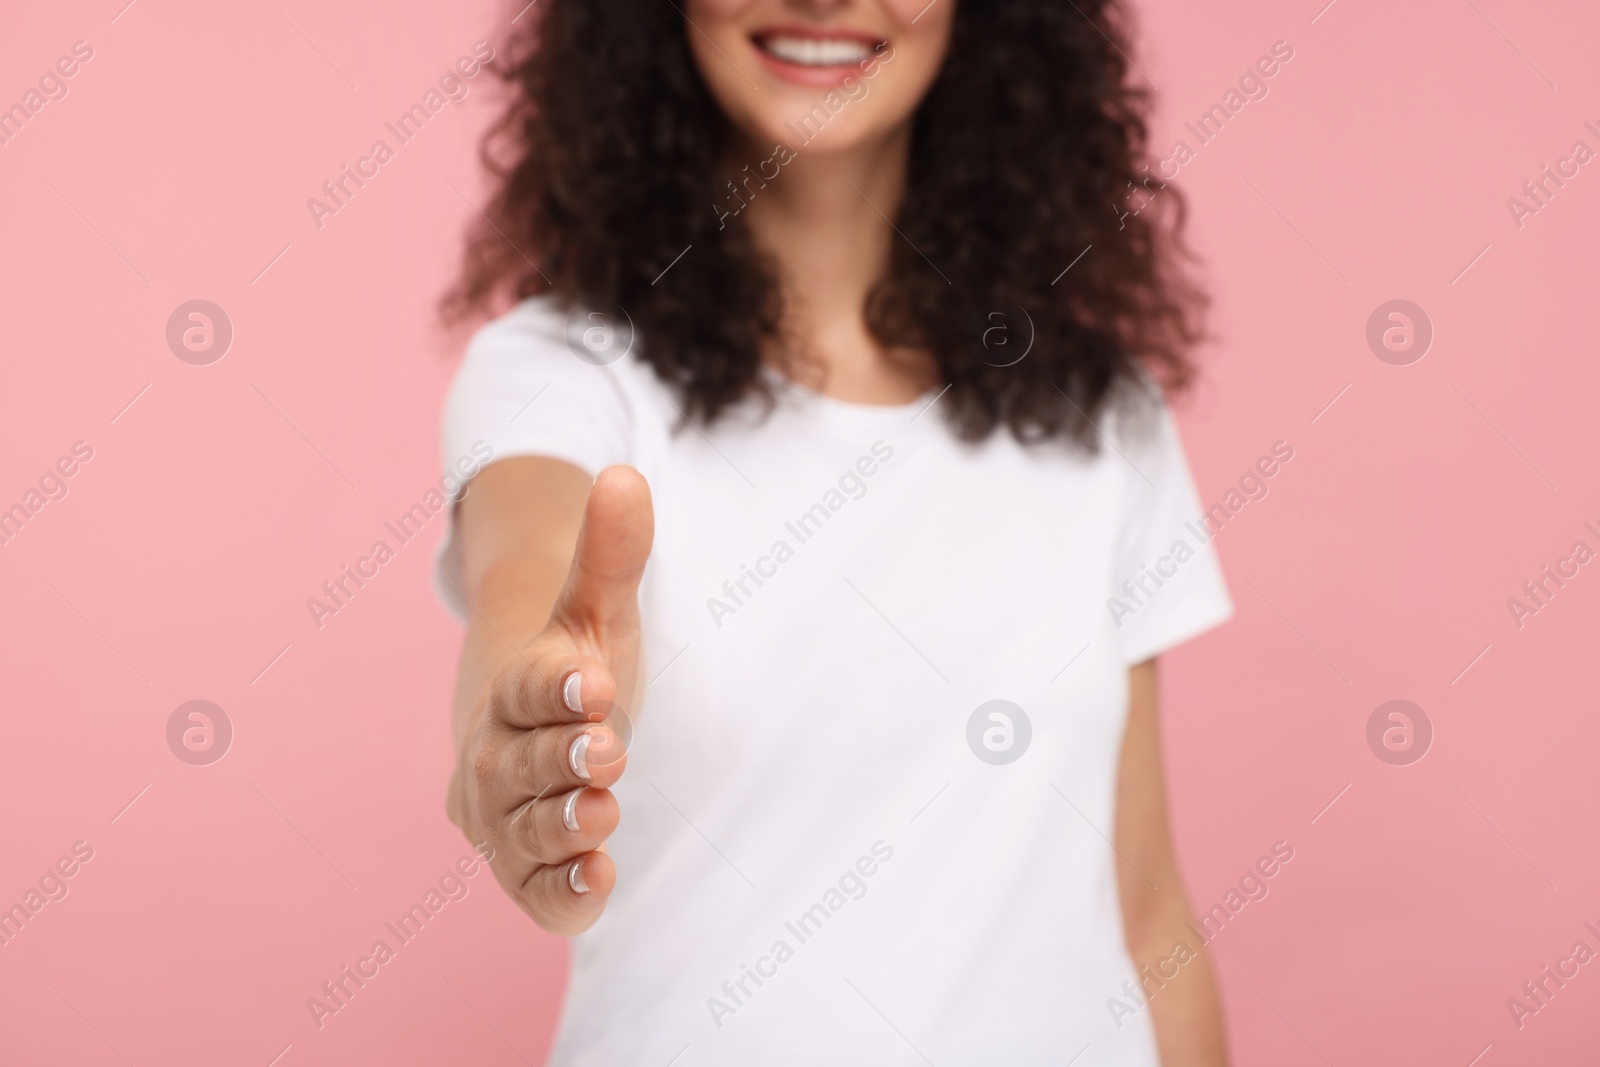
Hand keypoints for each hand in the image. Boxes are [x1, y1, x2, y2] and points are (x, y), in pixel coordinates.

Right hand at [447, 466, 652, 934]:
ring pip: (522, 828)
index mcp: (512, 688)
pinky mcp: (522, 867)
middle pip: (519, 762)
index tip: (593, 680)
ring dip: (560, 825)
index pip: (526, 686)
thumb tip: (625, 476)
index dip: (555, 686)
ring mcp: (503, 817)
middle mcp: (495, 755)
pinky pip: (534, 888)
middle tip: (608, 751)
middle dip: (561, 758)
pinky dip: (560, 889)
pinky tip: (598, 880)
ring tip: (602, 816)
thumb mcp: (595, 609)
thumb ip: (610, 554)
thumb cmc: (570, 667)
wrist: (533, 729)